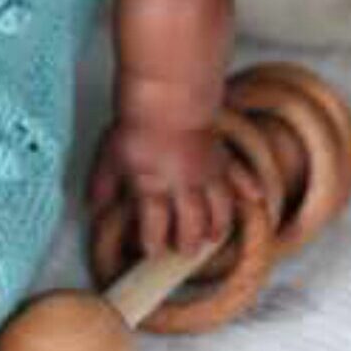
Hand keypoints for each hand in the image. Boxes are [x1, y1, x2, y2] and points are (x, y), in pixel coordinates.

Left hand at [86, 119, 263, 257]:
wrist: (166, 98)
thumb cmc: (135, 125)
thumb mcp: (109, 155)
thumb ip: (103, 185)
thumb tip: (94, 209)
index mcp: (153, 189)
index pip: (154, 226)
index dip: (153, 242)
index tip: (152, 252)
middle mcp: (184, 188)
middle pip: (191, 224)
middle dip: (188, 241)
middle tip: (185, 252)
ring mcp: (207, 174)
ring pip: (219, 210)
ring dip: (217, 226)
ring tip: (213, 237)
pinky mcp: (222, 156)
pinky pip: (241, 176)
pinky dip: (250, 188)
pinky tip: (257, 199)